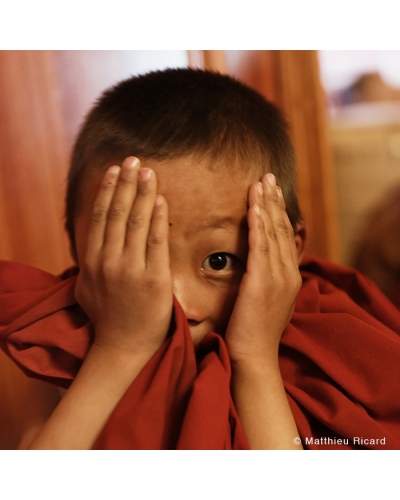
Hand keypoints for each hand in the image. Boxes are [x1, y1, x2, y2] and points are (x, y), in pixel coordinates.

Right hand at [75, 157, 171, 355]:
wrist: (123, 347)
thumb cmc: (107, 317)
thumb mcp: (86, 288)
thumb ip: (89, 262)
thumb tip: (91, 244)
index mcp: (93, 260)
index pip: (101, 216)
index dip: (108, 190)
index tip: (115, 169)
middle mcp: (109, 261)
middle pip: (118, 212)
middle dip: (126, 183)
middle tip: (134, 160)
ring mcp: (131, 269)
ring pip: (136, 222)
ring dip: (143, 193)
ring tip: (148, 171)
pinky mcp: (154, 279)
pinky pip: (156, 242)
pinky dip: (158, 219)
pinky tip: (161, 200)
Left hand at [225, 173, 301, 363]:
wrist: (254, 357)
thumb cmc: (254, 331)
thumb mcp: (267, 300)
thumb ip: (267, 278)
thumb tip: (260, 263)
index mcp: (289, 277)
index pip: (284, 236)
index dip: (278, 211)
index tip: (272, 190)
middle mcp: (287, 274)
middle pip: (281, 229)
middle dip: (274, 200)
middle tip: (268, 176)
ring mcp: (277, 279)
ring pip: (273, 234)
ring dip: (266, 206)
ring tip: (260, 183)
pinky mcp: (261, 284)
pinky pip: (260, 248)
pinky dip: (258, 225)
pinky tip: (254, 207)